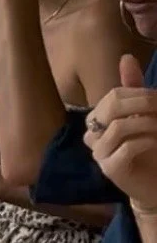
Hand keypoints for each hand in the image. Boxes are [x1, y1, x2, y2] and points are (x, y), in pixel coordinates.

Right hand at [84, 54, 156, 212]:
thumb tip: (126, 57)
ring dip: (148, 124)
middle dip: (143, 104)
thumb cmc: (149, 150)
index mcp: (98, 119)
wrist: (154, 186)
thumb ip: (135, 89)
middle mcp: (92, 135)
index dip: (139, 94)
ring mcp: (99, 153)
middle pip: (112, 107)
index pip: (114, 96)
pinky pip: (127, 147)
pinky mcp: (110, 168)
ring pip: (120, 127)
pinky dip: (148, 141)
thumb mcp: (144, 116)